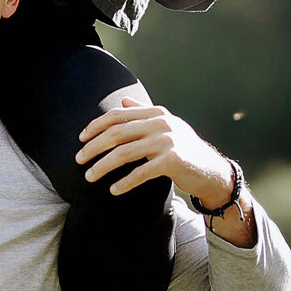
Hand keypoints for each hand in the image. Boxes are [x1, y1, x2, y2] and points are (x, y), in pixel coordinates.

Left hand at [77, 88, 242, 219]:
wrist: (212, 171)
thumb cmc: (184, 149)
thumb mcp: (166, 127)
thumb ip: (144, 113)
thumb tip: (124, 101)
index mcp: (156, 113)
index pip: (118, 115)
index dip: (96, 125)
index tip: (81, 138)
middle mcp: (161, 123)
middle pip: (117, 133)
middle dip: (93, 146)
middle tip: (78, 160)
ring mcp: (167, 141)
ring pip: (124, 153)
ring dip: (103, 166)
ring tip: (89, 177)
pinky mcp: (172, 161)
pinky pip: (142, 172)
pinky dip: (125, 182)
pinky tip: (113, 190)